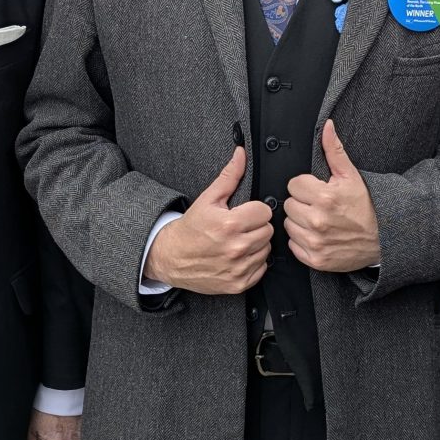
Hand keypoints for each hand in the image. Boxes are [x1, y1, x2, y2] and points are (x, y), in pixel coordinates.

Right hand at [143, 147, 272, 294]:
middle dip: (256, 226)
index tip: (244, 213)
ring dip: (256, 244)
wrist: (171, 257)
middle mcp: (236, 248)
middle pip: (268, 231)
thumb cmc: (190, 229)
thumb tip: (241, 155)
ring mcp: (238, 268)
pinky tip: (238, 256)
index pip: (265, 212)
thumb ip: (229, 176)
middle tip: (239, 227)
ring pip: (267, 249)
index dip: (255, 210)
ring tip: (238, 241)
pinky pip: (262, 269)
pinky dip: (253, 263)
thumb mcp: (208, 199)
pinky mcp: (239, 284)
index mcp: (230, 224)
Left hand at [285, 119, 380, 272]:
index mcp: (325, 197)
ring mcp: (316, 242)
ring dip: (300, 222)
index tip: (318, 191)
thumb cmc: (366, 207)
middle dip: (302, 203)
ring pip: (289, 225)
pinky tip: (318, 236)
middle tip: (319, 206)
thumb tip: (326, 126)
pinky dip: (302, 241)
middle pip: (289, 205)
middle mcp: (318, 221)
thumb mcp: (351, 176)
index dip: (305, 186)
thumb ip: (334, 151)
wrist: (384, 239)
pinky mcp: (316, 260)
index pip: (293, 185)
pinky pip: (293, 246)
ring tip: (319, 220)